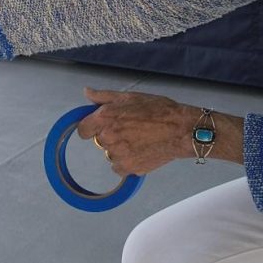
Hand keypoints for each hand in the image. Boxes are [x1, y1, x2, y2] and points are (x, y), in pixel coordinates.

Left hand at [75, 88, 198, 176]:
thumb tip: (87, 93)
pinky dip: (127, 162)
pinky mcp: (128, 168)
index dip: (91, 127)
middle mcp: (108, 137)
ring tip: (140, 139)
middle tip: (130, 129)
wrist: (181, 130)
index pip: (82, 129)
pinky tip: (141, 151)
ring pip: (110, 154)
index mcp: (105, 117)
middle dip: (111, 136)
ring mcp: (117, 155)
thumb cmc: (159, 111)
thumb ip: (104, 97)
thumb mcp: (130, 97)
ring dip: (120, 149)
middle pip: (99, 141)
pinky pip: (119, 168)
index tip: (100, 126)